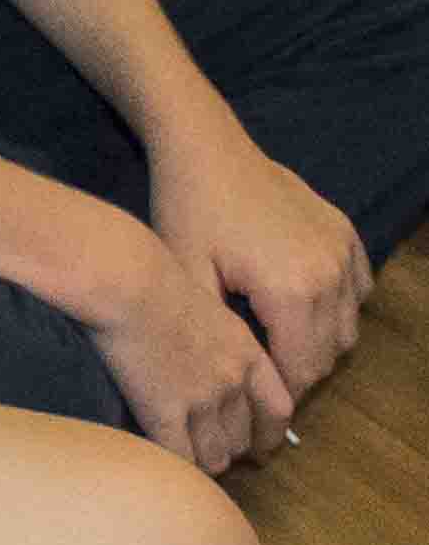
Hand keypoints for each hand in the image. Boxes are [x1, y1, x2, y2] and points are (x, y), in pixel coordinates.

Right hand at [85, 215, 290, 472]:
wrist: (126, 282)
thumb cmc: (151, 278)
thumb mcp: (202, 301)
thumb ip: (212, 334)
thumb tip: (200, 351)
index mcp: (246, 353)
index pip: (278, 408)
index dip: (269, 432)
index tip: (260, 442)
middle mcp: (232, 383)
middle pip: (246, 438)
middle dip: (232, 449)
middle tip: (215, 454)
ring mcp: (202, 401)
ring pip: (217, 457)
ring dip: (204, 463)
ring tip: (187, 462)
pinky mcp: (166, 413)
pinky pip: (182, 458)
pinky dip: (177, 466)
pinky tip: (162, 460)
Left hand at [148, 126, 370, 403]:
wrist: (206, 147)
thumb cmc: (187, 210)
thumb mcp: (188, 276)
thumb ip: (221, 336)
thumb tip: (237, 386)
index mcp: (291, 293)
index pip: (302, 370)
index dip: (280, 392)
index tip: (253, 396)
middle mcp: (329, 275)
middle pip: (329, 353)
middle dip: (299, 370)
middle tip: (262, 371)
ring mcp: (343, 252)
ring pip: (347, 325)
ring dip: (318, 340)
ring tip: (275, 337)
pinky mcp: (346, 233)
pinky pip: (358, 289)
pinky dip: (337, 305)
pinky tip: (299, 301)